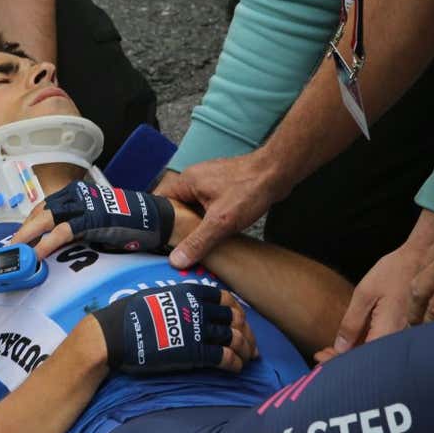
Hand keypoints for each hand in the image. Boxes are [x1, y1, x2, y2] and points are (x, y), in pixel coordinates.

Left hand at [9, 181, 174, 258]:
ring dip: (29, 238)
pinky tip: (38, 255)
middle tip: (9, 249)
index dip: (28, 224)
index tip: (17, 240)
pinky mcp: (92, 218)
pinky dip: (48, 244)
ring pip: (46, 219)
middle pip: (40, 212)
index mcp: (76, 195)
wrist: (154, 218)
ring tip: (17, 254)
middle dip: (23, 231)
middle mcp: (77, 195)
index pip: (43, 208)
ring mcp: (84, 204)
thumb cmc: (127, 223)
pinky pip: (63, 232)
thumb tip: (53, 243)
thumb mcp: (95, 222)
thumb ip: (75, 228)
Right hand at [91, 284, 257, 373]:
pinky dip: (236, 363)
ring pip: (235, 338)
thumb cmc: (130, 316)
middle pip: (236, 319)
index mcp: (190, 292)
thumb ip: (178, 299)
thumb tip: (186, 305)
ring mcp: (198, 331)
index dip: (237, 311)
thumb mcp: (157, 296)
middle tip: (252, 345)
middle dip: (248, 333)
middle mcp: (199, 309)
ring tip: (249, 358)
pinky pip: (225, 357)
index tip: (240, 321)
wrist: (115, 335)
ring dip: (246, 350)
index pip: (225, 298)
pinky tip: (238, 368)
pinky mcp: (195, 352)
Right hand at [153, 153, 285, 268]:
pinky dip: (206, 219)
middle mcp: (194, 179)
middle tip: (172, 248)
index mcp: (186, 181)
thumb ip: (197, 242)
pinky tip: (211, 233)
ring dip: (193, 224)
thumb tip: (176, 260)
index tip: (154, 240)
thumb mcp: (221, 221)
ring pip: (191, 207)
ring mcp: (208, 182)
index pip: (158, 201)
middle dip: (175, 226)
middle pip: (174, 206)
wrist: (279, 172)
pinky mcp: (222, 187)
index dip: (154, 221)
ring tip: (190, 244)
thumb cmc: (250, 190)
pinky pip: (205, 206)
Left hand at [334, 210, 433, 352]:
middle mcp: (398, 339)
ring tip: (329, 350)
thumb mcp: (365, 294)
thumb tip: (340, 348)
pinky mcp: (402, 329)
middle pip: (368, 359)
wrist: (421, 259)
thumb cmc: (393, 272)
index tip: (320, 357)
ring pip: (374, 353)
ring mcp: (402, 336)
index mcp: (388, 332)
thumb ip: (352, 323)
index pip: (360, 358)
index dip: (339, 361)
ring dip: (352, 354)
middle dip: (342, 361)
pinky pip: (381, 343)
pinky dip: (364, 345)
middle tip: (320, 356)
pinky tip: (349, 342)